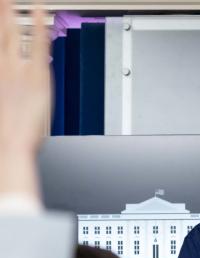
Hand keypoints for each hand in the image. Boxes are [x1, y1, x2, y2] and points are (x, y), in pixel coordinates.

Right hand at [0, 0, 50, 197]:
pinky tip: (41, 9)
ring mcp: (19, 70)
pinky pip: (40, 43)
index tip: (0, 19)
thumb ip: (6, 88)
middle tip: (3, 1)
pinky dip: (40, 24)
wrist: (7, 146)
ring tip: (12, 1)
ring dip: (13, 14)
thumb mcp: (3, 105)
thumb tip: (9, 88)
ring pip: (15, 34)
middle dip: (1, 15)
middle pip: (1, 34)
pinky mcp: (38, 75)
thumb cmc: (3, 137)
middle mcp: (2, 68)